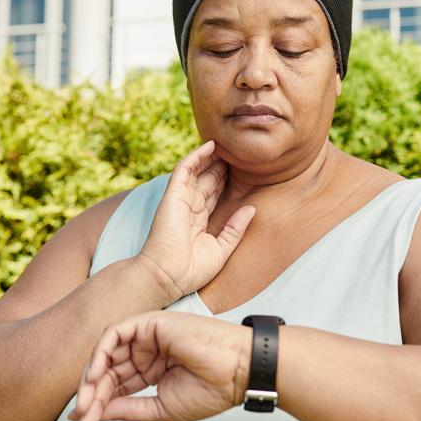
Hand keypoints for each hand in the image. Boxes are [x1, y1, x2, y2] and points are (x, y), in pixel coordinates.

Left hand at [67, 311, 250, 420]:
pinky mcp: (148, 323)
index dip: (99, 403)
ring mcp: (147, 336)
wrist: (237, 371)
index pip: (117, 385)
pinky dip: (100, 353)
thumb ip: (128, 409)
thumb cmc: (209, 391)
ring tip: (86, 401)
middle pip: (108, 370)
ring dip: (91, 377)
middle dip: (91, 393)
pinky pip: (114, 334)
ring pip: (107, 353)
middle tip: (81, 417)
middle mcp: (146, 351)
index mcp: (152, 370)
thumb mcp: (161, 408)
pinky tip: (95, 377)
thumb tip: (95, 416)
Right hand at [137, 140, 254, 299]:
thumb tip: (252, 209)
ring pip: (197, 171)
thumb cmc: (191, 271)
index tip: (243, 169)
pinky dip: (196, 156)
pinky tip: (210, 145)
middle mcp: (189, 208)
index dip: (225, 181)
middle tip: (237, 152)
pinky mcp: (173, 195)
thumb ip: (235, 229)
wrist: (168, 277)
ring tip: (226, 144)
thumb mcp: (221, 250)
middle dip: (220, 166)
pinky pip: (185, 169)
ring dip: (210, 157)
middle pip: (207, 180)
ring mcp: (180, 200)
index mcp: (198, 221)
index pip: (213, 195)